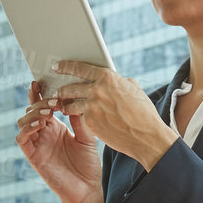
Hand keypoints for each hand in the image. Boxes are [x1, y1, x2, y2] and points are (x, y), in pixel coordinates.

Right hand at [15, 77, 101, 202]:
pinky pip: (22, 139)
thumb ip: (79, 119)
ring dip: (33, 112)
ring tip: (48, 111)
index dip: (40, 92)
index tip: (43, 80)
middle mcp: (44, 133)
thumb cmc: (88, 166)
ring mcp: (37, 144)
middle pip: (31, 109)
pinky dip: (27, 128)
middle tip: (54, 99)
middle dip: (40, 100)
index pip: (43, 104)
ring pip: (23, 121)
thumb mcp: (87, 137)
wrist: (87, 191)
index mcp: (56, 126)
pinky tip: (41, 123)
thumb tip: (73, 97)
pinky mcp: (33, 157)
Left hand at [48, 59, 178, 169]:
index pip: (80, 68)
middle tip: (56, 91)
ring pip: (71, 104)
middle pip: (71, 87)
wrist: (146, 136)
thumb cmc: (144, 113)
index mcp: (108, 78)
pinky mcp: (90, 123)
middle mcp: (97, 90)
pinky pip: (81, 118)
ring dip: (66, 105)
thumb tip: (117, 82)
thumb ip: (120, 83)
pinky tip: (79, 119)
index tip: (57, 66)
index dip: (66, 66)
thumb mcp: (134, 89)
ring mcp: (92, 107)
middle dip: (61, 89)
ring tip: (63, 106)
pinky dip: (80, 118)